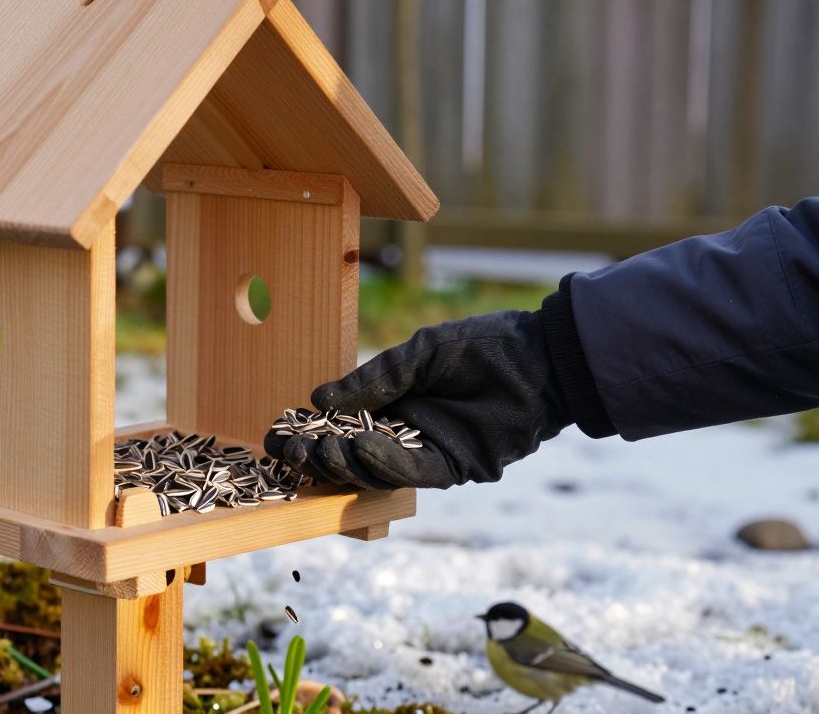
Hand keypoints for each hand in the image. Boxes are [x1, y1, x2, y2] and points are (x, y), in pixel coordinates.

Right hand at [264, 310, 570, 488]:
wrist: (540, 358)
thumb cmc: (483, 346)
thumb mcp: (419, 353)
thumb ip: (373, 379)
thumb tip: (319, 399)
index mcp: (390, 405)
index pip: (338, 426)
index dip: (307, 432)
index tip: (278, 433)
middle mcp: (403, 434)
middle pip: (348, 456)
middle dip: (317, 456)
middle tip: (292, 449)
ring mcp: (426, 454)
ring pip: (374, 472)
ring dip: (345, 463)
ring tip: (323, 448)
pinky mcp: (453, 468)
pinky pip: (412, 474)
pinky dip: (385, 465)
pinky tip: (363, 447)